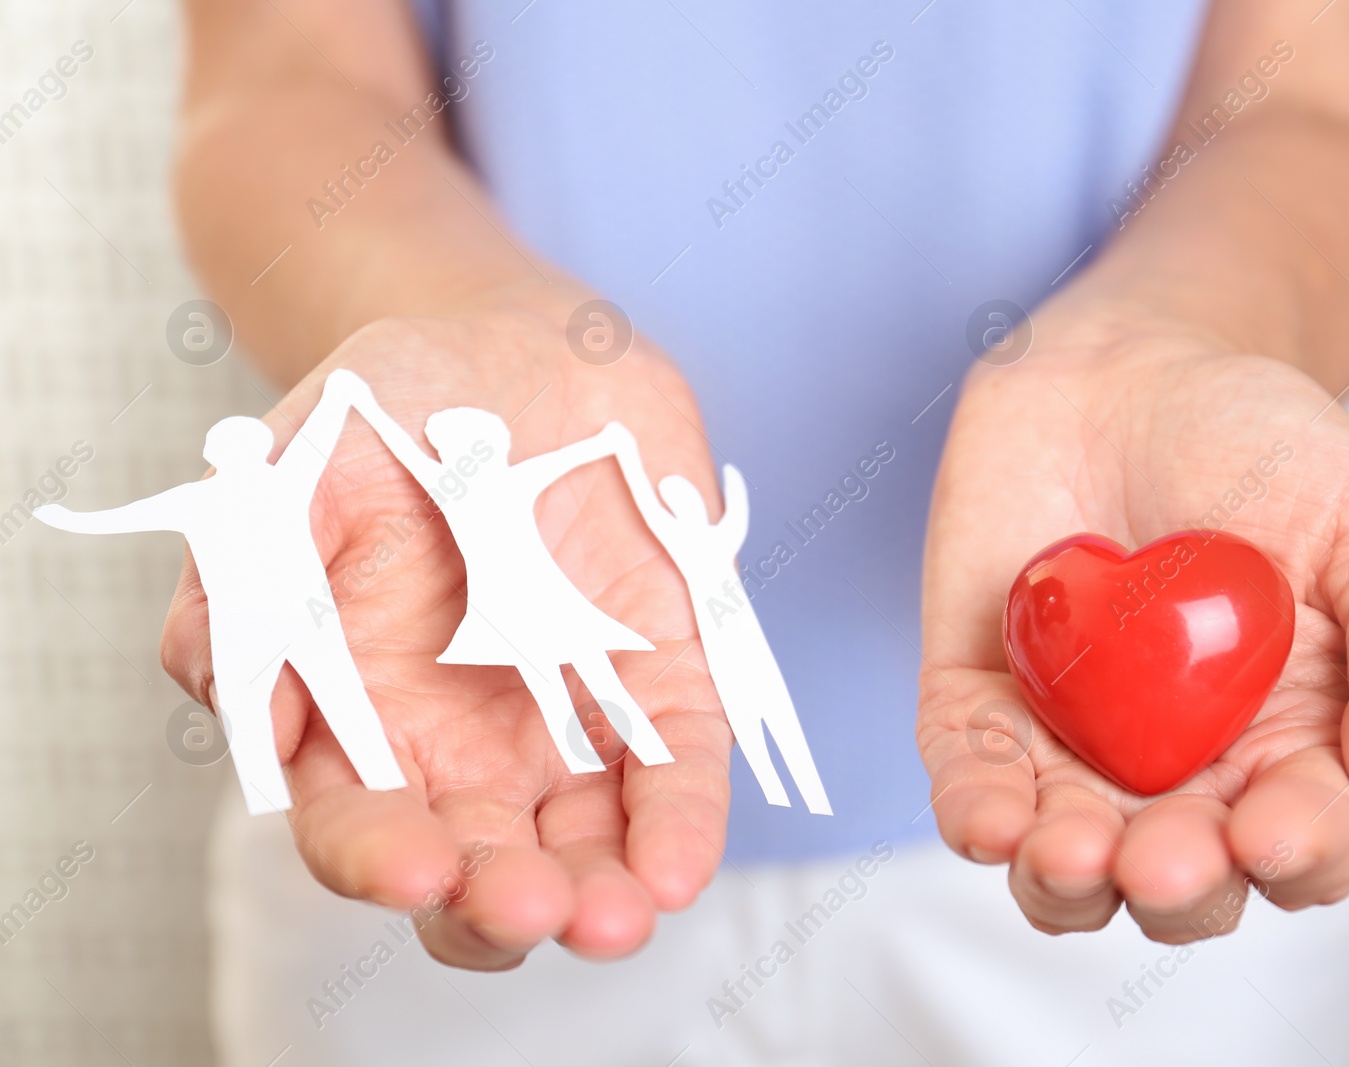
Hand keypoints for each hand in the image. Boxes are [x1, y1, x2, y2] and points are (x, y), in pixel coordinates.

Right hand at [161, 284, 732, 968]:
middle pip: (477, 868)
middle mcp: (465, 742)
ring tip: (613, 916)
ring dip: (598, 895)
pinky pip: (677, 767)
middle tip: (528, 907)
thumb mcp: (290, 474)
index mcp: (360, 712)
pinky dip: (680, 821)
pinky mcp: (665, 682)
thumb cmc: (390, 410)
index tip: (414, 868)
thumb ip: (246, 589)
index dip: (379, 858)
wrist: (516, 347)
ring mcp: (570, 721)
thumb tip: (251, 717)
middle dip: (499, 906)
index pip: (359, 822)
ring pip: (582, 846)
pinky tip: (675, 866)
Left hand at [918, 308, 1348, 942]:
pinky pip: (971, 786)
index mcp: (1293, 751)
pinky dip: (976, 815)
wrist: (1124, 369)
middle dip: (1175, 886)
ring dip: (1067, 882)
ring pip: (1067, 870)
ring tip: (1071, 851)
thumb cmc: (1264, 446)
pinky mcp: (981, 708)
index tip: (1269, 830)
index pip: (1303, 845)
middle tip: (1163, 855)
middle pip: (1182, 884)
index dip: (1293, 855)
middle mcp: (1184, 774)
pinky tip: (990, 819)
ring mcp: (1077, 749)